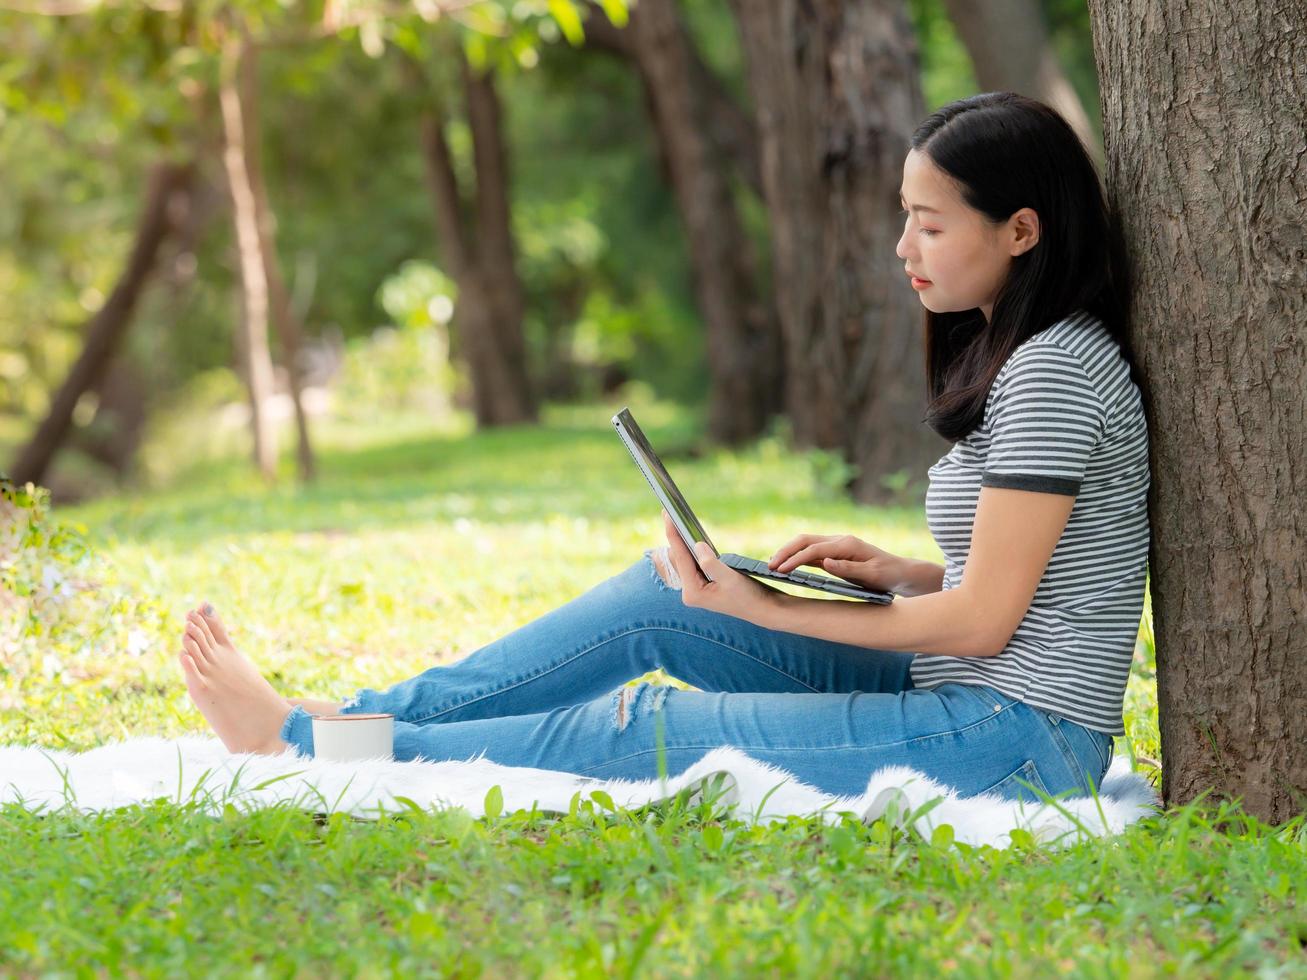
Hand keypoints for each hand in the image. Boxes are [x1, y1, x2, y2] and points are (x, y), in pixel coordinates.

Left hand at [662, 510, 777, 619]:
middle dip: (675, 536)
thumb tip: (697, 545)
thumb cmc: (748, 596)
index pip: (681, 558)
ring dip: (683, 542)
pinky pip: (694, 563)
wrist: (763, 609)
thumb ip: (711, 562)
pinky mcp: (704, 585)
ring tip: (677, 521)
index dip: (673, 535)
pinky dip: (693, 550)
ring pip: (685, 560)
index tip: (667, 515)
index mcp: (693, 592)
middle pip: (679, 558)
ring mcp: (696, 589)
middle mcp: (690, 592)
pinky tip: (691, 536)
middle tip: (669, 512)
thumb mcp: (730, 578)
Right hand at [768, 532, 906, 593]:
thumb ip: (848, 568)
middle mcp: (839, 540)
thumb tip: (825, 562)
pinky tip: (786, 564)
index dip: (795, 559)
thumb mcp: (872, 575)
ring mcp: (836, 545)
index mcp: (847, 544)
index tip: (781, 571)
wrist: (900, 572)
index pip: (814, 550)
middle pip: (805, 540)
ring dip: (788, 552)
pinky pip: (811, 552)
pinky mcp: (834, 553)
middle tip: (769, 566)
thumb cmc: (888, 574)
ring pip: (805, 543)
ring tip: (771, 565)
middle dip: (785, 551)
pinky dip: (796, 556)